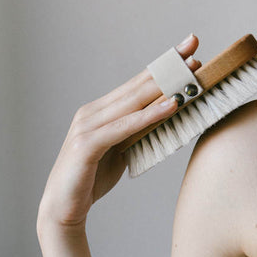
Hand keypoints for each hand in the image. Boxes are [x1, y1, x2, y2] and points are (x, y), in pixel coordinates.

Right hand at [37, 34, 200, 232]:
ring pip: (130, 103)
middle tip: (193, 48)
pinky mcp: (86, 144)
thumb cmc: (90, 180)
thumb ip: (134, 134)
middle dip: (166, 68)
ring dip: (162, 87)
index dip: (160, 68)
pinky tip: (169, 106)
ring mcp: (86, 127)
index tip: (186, 52)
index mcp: (98, 113)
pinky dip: (147, 116)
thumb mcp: (118, 152)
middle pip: (134, 87)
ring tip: (189, 72)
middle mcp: (91, 113)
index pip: (133, 86)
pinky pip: (123, 127)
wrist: (63, 208)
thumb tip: (163, 120)